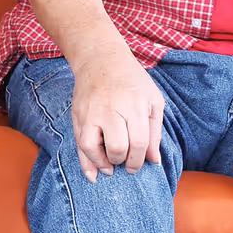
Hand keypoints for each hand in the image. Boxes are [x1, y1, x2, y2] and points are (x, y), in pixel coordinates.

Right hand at [70, 59, 164, 179]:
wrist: (100, 58)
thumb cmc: (132, 80)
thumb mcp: (153, 100)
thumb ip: (155, 132)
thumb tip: (154, 161)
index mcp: (133, 105)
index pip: (138, 142)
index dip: (139, 160)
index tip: (139, 165)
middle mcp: (110, 109)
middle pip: (116, 147)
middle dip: (123, 161)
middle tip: (126, 164)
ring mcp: (90, 112)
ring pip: (91, 148)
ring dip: (102, 163)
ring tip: (111, 167)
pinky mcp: (77, 115)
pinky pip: (78, 144)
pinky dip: (85, 163)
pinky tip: (93, 174)